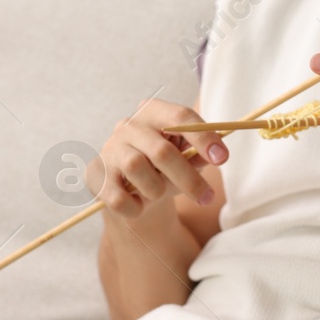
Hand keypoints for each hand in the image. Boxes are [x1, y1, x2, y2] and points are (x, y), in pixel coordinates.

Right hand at [92, 99, 224, 219]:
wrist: (131, 192)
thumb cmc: (165, 168)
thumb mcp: (186, 157)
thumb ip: (198, 155)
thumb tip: (214, 156)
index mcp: (154, 112)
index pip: (180, 117)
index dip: (204, 138)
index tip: (222, 159)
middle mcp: (128, 126)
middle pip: (161, 150)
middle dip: (188, 178)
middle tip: (207, 197)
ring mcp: (109, 149)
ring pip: (138, 169)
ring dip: (157, 189)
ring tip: (160, 193)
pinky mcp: (96, 175)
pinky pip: (119, 197)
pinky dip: (136, 207)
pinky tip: (141, 206)